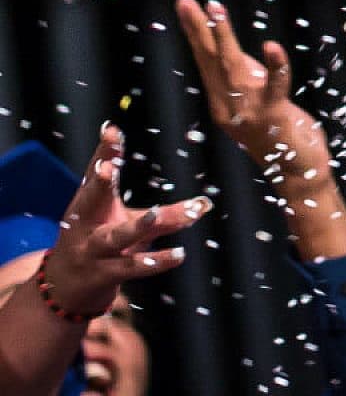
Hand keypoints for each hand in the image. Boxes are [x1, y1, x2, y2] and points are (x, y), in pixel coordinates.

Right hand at [41, 126, 206, 316]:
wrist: (64, 289)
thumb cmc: (100, 244)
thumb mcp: (128, 224)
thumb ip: (168, 215)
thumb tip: (206, 204)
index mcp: (89, 205)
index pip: (95, 174)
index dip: (104, 153)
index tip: (112, 131)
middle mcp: (86, 225)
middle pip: (92, 200)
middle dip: (98, 184)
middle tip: (107, 169)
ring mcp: (92, 251)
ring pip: (116, 237)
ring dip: (136, 226)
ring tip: (156, 215)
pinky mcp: (102, 275)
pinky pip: (130, 267)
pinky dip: (154, 262)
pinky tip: (178, 254)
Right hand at [174, 0, 333, 191]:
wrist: (297, 174)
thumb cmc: (281, 134)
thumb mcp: (258, 100)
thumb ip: (247, 77)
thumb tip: (235, 50)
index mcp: (222, 102)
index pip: (207, 61)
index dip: (199, 33)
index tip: (188, 7)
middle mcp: (228, 106)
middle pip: (211, 61)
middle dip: (199, 30)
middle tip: (185, 3)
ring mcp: (249, 111)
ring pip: (233, 68)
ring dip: (225, 37)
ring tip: (216, 10)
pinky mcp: (274, 115)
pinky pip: (275, 86)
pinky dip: (275, 66)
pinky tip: (271, 46)